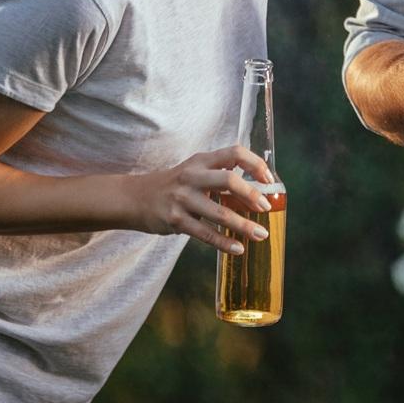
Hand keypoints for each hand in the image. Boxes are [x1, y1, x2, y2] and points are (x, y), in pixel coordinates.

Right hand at [126, 146, 276, 252]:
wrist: (134, 198)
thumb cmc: (174, 186)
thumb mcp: (195, 171)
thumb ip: (220, 175)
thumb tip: (258, 190)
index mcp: (201, 161)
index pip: (234, 153)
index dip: (255, 164)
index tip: (269, 179)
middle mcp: (192, 176)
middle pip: (228, 180)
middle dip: (251, 195)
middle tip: (266, 207)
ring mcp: (182, 199)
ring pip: (219, 213)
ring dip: (243, 225)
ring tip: (261, 234)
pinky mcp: (175, 220)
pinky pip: (205, 233)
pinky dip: (224, 243)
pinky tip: (238, 249)